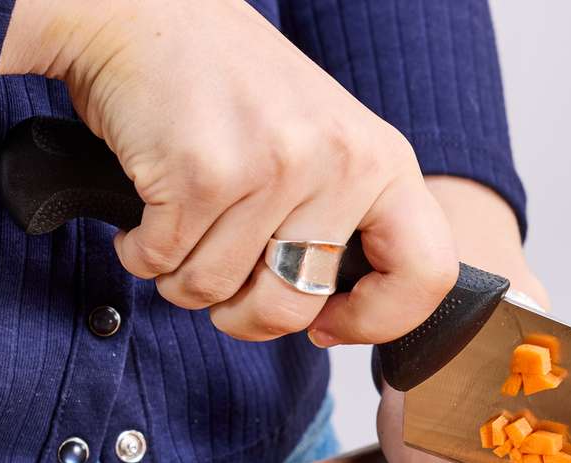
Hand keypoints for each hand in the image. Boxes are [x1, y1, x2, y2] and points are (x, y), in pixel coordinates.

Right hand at [0, 0, 455, 344]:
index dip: (379, 321)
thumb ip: (347, 220)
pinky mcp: (205, 170)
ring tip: (180, 231)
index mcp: (384, 160)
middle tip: (223, 289)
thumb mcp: (324, 145)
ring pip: (216, 291)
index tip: (329, 323)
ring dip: (181, 280)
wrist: (145, 13)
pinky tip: (147, 213)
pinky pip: (165, 262)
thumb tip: (337, 317)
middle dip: (242, 318)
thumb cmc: (231, 90)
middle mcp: (340, 161)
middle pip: (295, 308)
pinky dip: (142, 252)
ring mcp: (275, 164)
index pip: (427, 274)